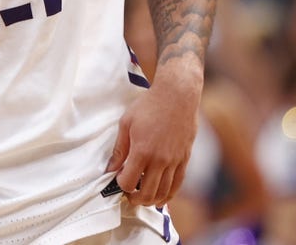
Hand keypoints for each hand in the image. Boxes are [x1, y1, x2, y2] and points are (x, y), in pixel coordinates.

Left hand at [105, 76, 199, 207]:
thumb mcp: (126, 123)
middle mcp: (160, 160)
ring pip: (163, 192)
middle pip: (147, 193)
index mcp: (142, 151)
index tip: (118, 179)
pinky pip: (178, 184)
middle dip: (135, 199)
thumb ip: (119, 149)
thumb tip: (110, 168)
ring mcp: (174, 161)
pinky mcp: (184, 159)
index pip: (129, 182)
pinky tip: (161, 197)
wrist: (177, 95)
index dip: (121, 185)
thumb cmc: (149, 106)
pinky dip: (169, 195)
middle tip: (129, 195)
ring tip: (143, 198)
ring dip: (151, 200)